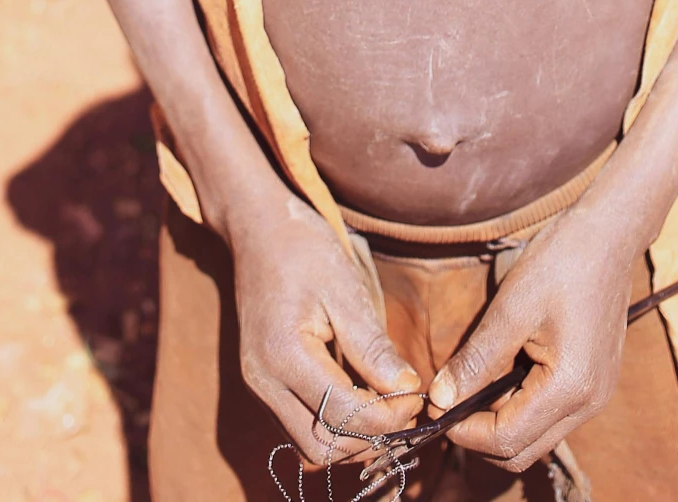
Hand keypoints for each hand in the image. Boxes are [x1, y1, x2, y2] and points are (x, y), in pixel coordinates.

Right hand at [227, 184, 422, 466]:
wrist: (259, 229)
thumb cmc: (304, 251)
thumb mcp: (345, 288)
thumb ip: (372, 346)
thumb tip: (407, 390)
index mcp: (284, 355)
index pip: (344, 415)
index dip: (388, 416)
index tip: (417, 396)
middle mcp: (264, 382)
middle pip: (323, 448)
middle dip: (370, 437)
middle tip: (404, 407)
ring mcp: (259, 387)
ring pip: (310, 447)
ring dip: (352, 439)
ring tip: (385, 407)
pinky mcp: (264, 386)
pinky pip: (300, 428)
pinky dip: (334, 428)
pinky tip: (360, 400)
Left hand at [429, 193, 639, 472]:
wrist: (608, 234)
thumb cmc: (560, 262)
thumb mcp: (510, 309)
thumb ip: (476, 361)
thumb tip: (439, 399)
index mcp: (571, 388)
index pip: (507, 440)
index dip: (465, 431)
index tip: (435, 407)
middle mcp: (589, 404)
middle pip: (523, 450)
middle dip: (480, 434)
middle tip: (449, 398)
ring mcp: (595, 396)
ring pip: (536, 435)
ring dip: (500, 419)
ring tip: (474, 377)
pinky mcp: (594, 383)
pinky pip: (551, 413)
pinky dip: (521, 404)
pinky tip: (505, 367)